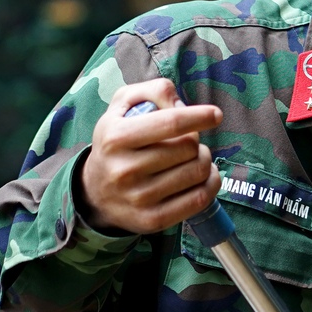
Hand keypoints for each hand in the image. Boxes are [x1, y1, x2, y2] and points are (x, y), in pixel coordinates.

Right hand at [76, 79, 222, 233]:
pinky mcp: (153, 219)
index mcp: (116, 137)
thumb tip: (180, 102)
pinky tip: (202, 176)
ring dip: (204, 161)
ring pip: (198, 172)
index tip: (216, 114)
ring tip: (192, 158)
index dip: (199, 116)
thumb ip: (151, 92)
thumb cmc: (116, 142)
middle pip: (189, 148)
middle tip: (188, 143)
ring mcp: (139, 197)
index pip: (170, 123)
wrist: (95, 192)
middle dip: (196, 141)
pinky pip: (200, 199)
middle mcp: (125, 169)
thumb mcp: (121, 107)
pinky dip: (211, 183)